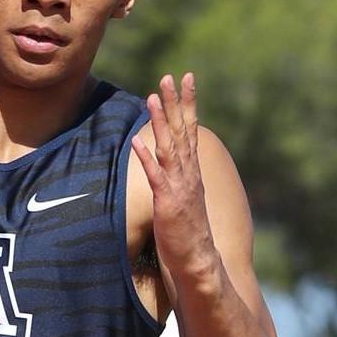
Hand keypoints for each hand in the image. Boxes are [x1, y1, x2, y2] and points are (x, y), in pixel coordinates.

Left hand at [131, 72, 217, 278]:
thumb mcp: (183, 198)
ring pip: (169, 147)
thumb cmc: (188, 232)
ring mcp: (179, 187)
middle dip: (176, 103)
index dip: (188, 104)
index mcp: (192, 171)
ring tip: (153, 97)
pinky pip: (156, 176)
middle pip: (182, 131)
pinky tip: (137, 140)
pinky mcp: (168, 203)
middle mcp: (189, 174)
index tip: (186, 79)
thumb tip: (166, 160)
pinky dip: (147, 157)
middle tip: (170, 77)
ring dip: (161, 121)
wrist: (199, 260)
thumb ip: (177, 177)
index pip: (191, 130)